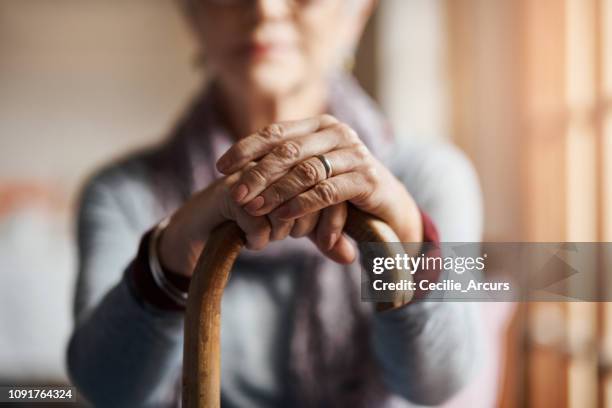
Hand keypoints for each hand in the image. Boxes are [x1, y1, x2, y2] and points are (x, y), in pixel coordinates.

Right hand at [157, 163, 351, 276]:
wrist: (204, 227)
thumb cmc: (257, 222)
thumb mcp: (299, 229)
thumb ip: (327, 238)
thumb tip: (351, 256)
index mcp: (299, 163)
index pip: (332, 187)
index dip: (334, 219)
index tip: (325, 242)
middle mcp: (278, 163)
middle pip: (313, 194)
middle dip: (307, 225)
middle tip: (291, 237)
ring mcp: (253, 174)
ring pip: (286, 206)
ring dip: (282, 231)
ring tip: (273, 238)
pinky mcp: (231, 192)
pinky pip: (258, 220)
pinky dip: (260, 238)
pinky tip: (255, 243)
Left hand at [216, 115, 422, 245]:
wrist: (389, 206)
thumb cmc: (341, 190)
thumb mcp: (310, 175)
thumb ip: (281, 170)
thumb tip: (232, 175)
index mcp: (321, 125)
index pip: (276, 132)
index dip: (246, 148)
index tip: (220, 167)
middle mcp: (338, 133)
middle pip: (288, 151)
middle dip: (257, 173)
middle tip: (234, 193)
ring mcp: (355, 154)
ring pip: (306, 170)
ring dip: (276, 191)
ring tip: (254, 208)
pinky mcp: (367, 179)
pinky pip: (326, 191)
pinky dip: (301, 205)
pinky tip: (282, 216)